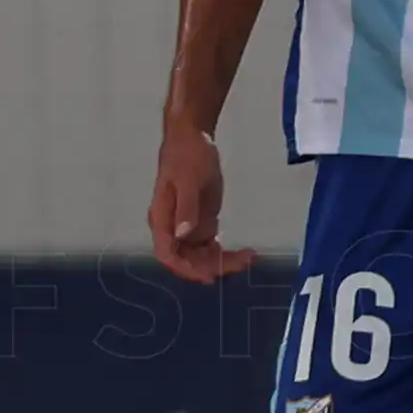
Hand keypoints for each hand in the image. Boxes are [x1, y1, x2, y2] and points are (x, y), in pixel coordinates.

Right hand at [148, 118, 257, 282]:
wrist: (193, 137)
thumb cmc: (187, 156)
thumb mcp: (189, 181)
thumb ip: (187, 208)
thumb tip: (184, 234)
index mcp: (162, 219)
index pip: (168, 254)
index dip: (186, 268)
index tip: (209, 275)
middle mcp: (173, 228)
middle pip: (188, 258)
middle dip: (212, 266)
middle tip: (243, 263)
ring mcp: (187, 225)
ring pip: (201, 255)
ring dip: (222, 261)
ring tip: (249, 258)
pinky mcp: (201, 220)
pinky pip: (211, 245)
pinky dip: (225, 252)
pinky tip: (245, 253)